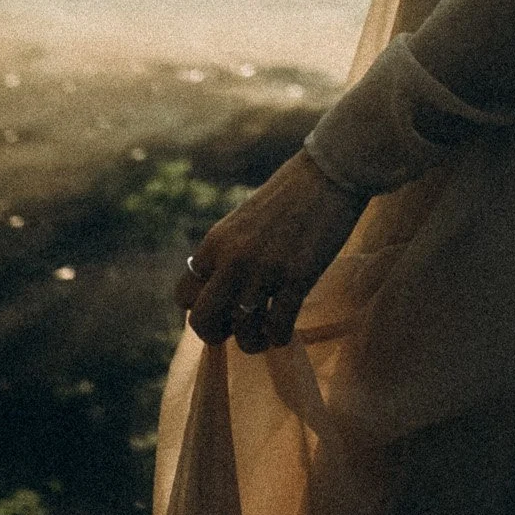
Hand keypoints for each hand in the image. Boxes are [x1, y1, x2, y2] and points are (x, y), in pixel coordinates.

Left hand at [175, 147, 367, 352]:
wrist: (330, 173)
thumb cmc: (291, 192)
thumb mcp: (244, 219)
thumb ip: (229, 250)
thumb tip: (223, 286)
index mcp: (216, 241)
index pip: (184, 294)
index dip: (200, 307)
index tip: (221, 306)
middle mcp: (233, 258)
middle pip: (202, 321)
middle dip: (217, 334)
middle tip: (237, 329)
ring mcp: (265, 270)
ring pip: (242, 332)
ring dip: (253, 341)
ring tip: (265, 333)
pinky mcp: (297, 278)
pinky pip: (278, 327)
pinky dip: (280, 337)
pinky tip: (286, 328)